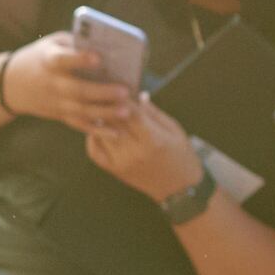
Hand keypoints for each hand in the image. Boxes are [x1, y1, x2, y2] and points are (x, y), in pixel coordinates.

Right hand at [0, 32, 136, 133]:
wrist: (13, 83)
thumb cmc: (42, 57)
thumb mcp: (53, 43)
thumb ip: (76, 43)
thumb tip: (108, 44)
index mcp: (49, 61)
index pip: (62, 60)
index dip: (79, 59)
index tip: (98, 57)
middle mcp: (52, 83)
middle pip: (77, 90)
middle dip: (101, 92)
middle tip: (124, 91)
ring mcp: (56, 102)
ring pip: (81, 111)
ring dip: (104, 113)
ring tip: (126, 111)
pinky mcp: (60, 115)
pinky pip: (80, 125)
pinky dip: (98, 131)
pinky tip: (116, 133)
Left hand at [85, 96, 204, 203]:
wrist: (181, 190)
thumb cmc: (181, 155)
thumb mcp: (174, 130)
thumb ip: (153, 112)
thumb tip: (136, 94)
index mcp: (153, 139)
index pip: (130, 111)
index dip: (122, 96)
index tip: (116, 84)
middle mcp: (134, 151)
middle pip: (113, 120)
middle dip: (107, 103)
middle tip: (102, 89)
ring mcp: (122, 162)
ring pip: (101, 133)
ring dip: (98, 117)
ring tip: (97, 104)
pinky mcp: (115, 170)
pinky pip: (95, 151)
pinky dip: (93, 137)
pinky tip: (97, 127)